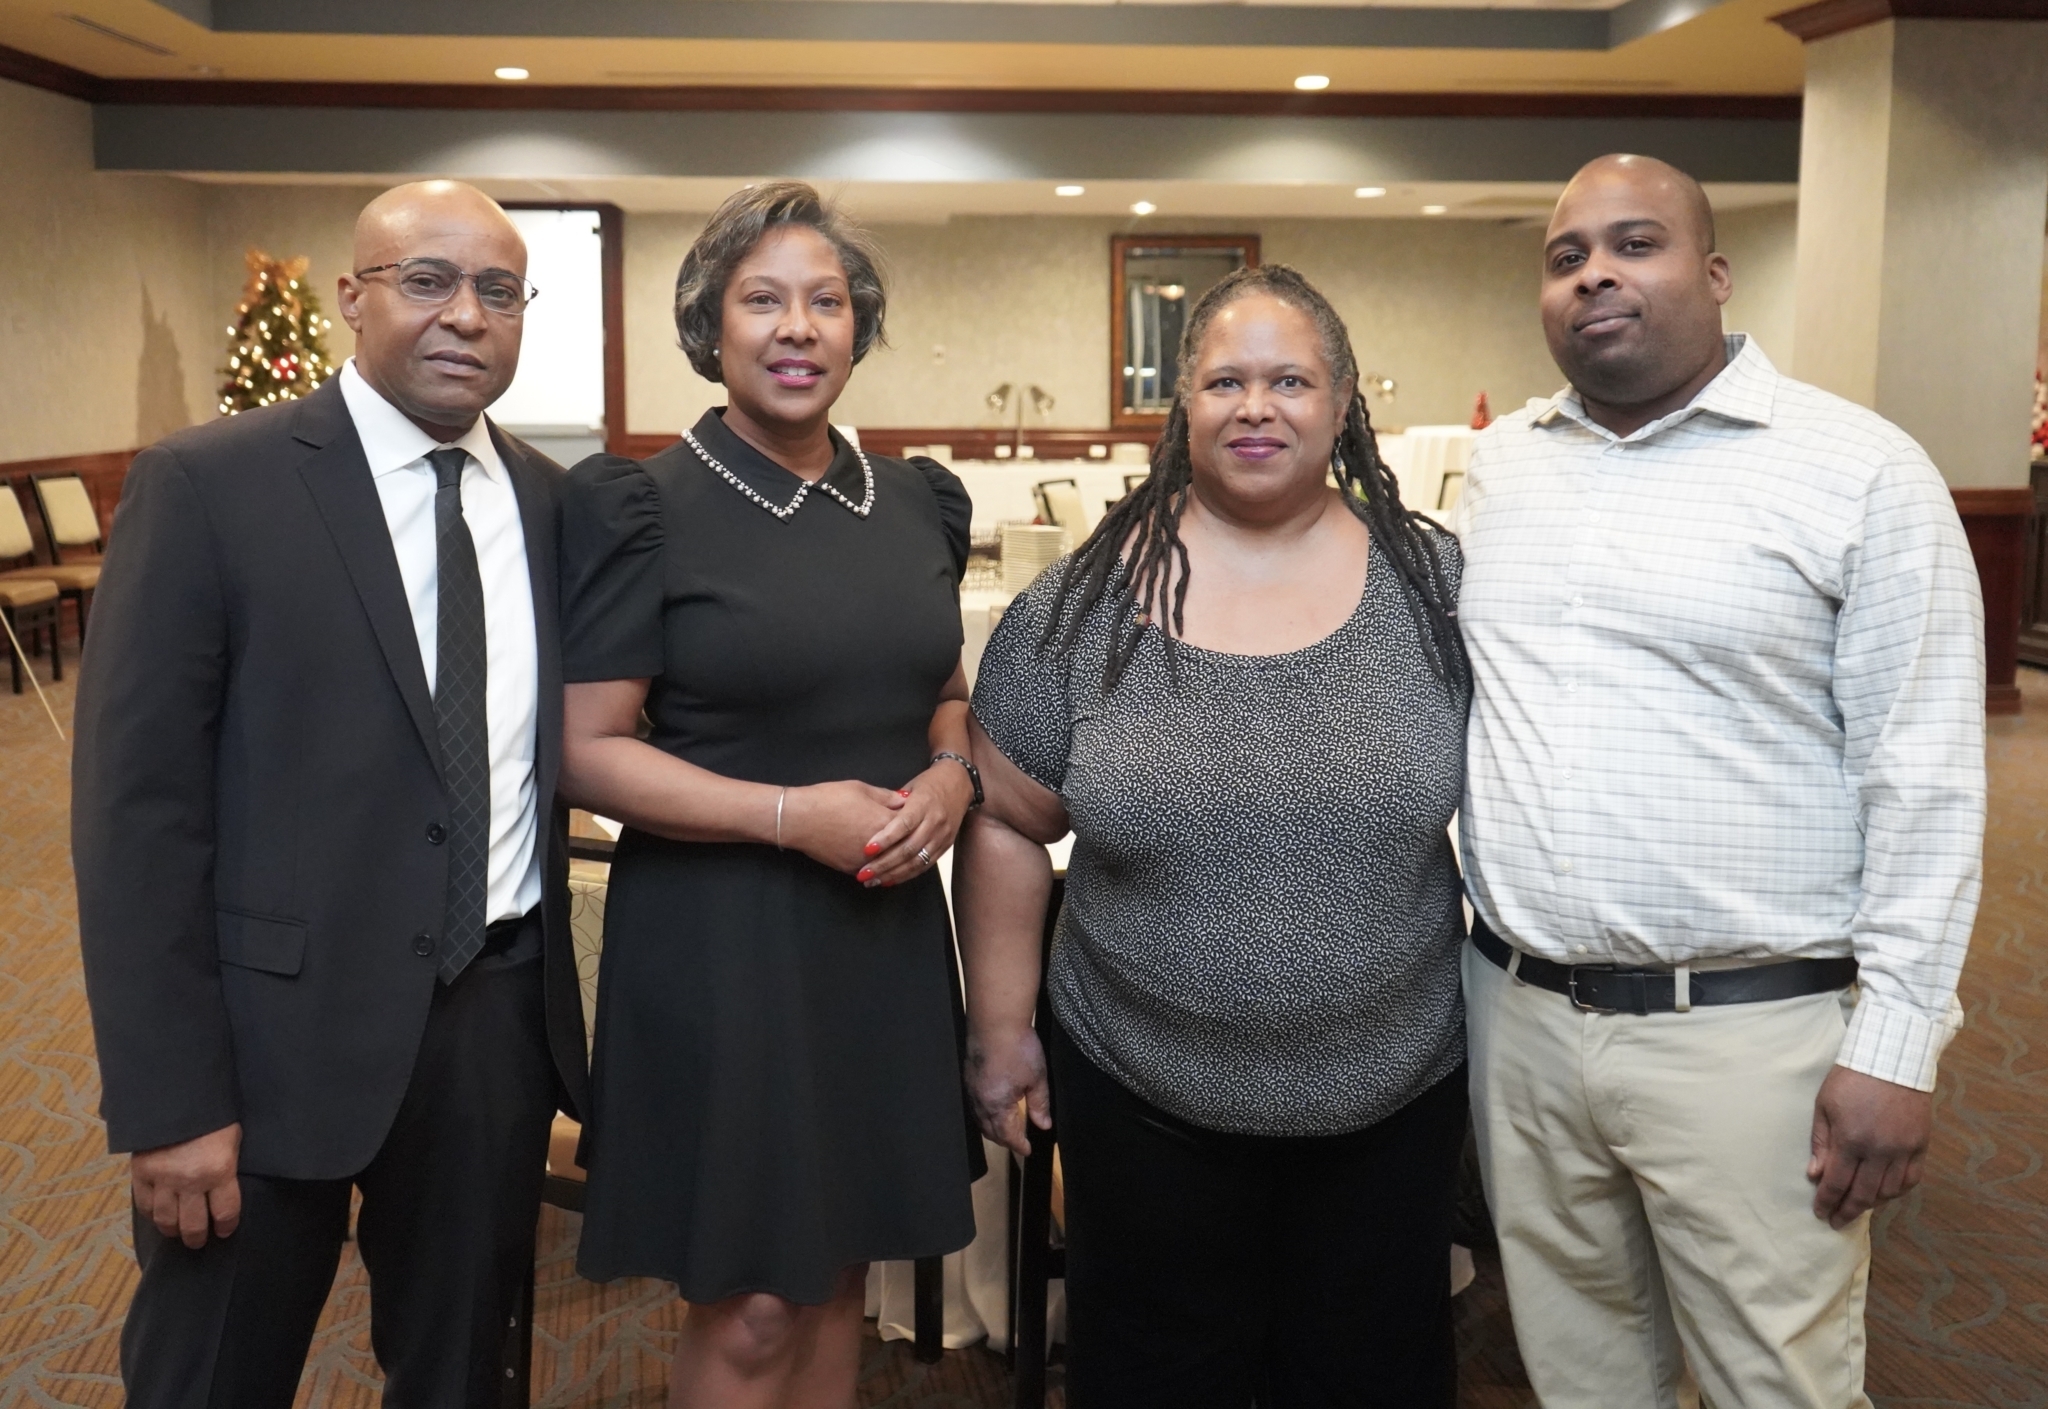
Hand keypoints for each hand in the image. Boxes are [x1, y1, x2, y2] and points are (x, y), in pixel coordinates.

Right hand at [131, 1122, 242, 1248]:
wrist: (178, 1093)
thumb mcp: (232, 1138)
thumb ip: (227, 1166)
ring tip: (177, 1233)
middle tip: (199, 1242)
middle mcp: (190, 1181)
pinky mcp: (141, 1173)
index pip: (225, 1212)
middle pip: (193, 1224)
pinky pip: (145, 1204)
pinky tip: (158, 1217)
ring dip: (173, 1230)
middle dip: (197, 1237)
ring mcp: (163, 1179)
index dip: (226, 1226)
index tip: (225, 1232)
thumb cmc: (213, 1113)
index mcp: (219, 1170)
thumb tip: (225, 1189)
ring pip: (166, 1220)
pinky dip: (152, 1215)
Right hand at [782, 780, 905, 875]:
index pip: (911, 824)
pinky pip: (871, 871)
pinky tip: (882, 866)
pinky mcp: (851, 869)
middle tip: (915, 839)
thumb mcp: (861, 789)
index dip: (914, 820)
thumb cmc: (829, 798)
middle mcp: (879, 845)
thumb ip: (886, 796)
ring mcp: (865, 860)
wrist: (799, 819)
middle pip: (903, 847)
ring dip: (896, 860)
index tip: (916, 818)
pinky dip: (878, 869)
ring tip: (903, 856)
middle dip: (909, 842)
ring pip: (889, 864)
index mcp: (884, 821)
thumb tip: (904, 801)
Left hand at [858, 762, 974, 887]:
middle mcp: (935, 822)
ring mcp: (942, 836)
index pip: (903, 825)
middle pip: (909, 848)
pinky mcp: (946, 846)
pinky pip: (925, 865)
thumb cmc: (929, 783)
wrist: (960, 782)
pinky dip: (907, 874)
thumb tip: (871, 820)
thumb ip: (893, 804)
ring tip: (873, 881)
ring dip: (893, 874)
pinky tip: (890, 880)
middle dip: (884, 864)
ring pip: (917, 861)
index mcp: (924, 803)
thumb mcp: (910, 786)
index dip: (885, 839)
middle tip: (863, 873)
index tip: (867, 850)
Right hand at [965, 1025, 1051, 1159]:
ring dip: (993, 1127)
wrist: (995, 1021)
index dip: (1018, 1144)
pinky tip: (995, 1107)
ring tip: (1007, 1128)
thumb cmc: (1018, 1048)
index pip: (1007, 1135)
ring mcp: (971, 1088)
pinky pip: (975, 1104)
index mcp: (996, 1105)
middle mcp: (979, 1101)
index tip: (1027, 1150)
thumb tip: (1043, 1125)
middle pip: (990, 1130)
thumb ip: (1040, 1105)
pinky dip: (985, 1113)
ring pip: (980, 1118)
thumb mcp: (1036, 1078)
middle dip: (1005, 1139)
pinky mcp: (968, 1076)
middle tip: (1018, 1141)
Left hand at [1808, 1066, 1931, 1228]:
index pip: (1837, 1183)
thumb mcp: (1825, 1106)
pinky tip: (1884, 1193)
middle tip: (1836, 1221)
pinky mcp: (1920, 1145)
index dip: (1827, 1202)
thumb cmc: (1851, 1079)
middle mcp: (1880, 1150)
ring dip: (1872, 1203)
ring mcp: (1903, 1149)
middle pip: (1863, 1194)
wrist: (1892, 1059)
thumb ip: (1821, 1143)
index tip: (1820, 1214)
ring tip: (1857, 1206)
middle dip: (1847, 1211)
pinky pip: (1911, 1179)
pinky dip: (1897, 1191)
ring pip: (1889, 1191)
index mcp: (1851, 1140)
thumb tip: (1815, 1174)